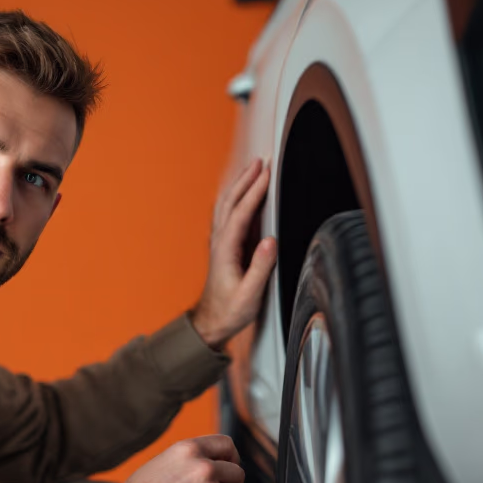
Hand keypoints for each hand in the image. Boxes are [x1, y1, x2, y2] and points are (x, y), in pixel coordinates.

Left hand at [190, 158, 277, 349]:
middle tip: (260, 161)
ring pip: (227, 205)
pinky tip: (243, 191)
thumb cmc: (230, 310)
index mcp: (226, 250)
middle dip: (246, 179)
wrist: (212, 321)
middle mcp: (220, 242)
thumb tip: (270, 242)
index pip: (241, 214)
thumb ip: (260, 267)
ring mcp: (220, 242)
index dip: (254, 192)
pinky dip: (236, 196)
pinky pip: (228, 213)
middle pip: (230, 202)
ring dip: (239, 185)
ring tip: (253, 168)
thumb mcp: (250, 294)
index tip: (266, 175)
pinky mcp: (225, 246)